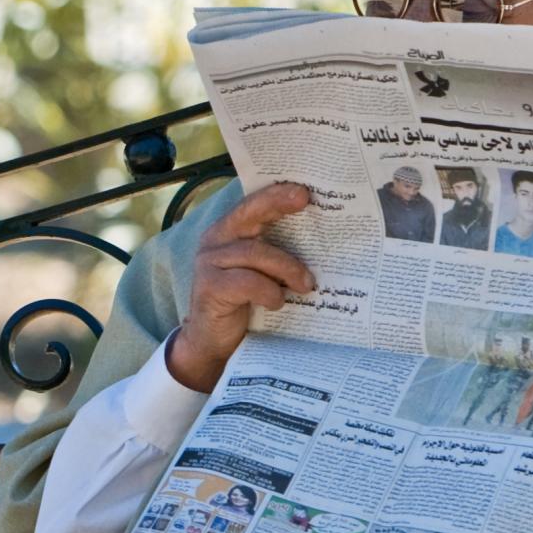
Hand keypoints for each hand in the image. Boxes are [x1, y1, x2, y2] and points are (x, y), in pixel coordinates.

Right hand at [162, 182, 316, 390]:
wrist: (213, 342)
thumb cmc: (244, 302)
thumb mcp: (261, 271)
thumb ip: (275, 251)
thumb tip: (323, 238)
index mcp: (229, 231)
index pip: (252, 203)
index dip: (275, 194)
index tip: (304, 189)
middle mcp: (215, 240)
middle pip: (248, 214)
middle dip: (276, 203)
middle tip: (304, 200)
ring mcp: (209, 263)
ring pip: (255, 253)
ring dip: (287, 268)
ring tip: (306, 285)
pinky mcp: (209, 288)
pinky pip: (247, 282)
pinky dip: (268, 292)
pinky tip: (277, 303)